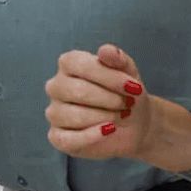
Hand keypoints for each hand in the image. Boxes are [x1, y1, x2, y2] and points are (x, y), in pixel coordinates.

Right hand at [46, 44, 155, 161]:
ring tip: (119, 116)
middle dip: (109, 99)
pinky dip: (91, 136)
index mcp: (68, 64)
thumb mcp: (128, 72)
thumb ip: (117, 58)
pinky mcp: (58, 137)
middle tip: (126, 104)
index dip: (109, 77)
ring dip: (105, 117)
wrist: (135, 123)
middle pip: (77, 91)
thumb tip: (106, 51)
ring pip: (74, 115)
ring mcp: (54, 112)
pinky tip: (109, 131)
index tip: (134, 87)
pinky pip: (68, 139)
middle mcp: (56, 86)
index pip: (80, 65)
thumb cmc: (125, 93)